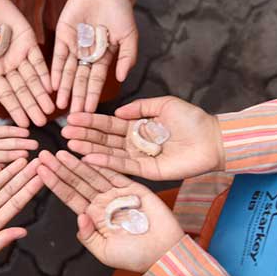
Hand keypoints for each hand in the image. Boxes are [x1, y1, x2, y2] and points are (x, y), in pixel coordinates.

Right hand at [0, 0, 54, 126]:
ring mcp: (19, 54)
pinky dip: (45, 73)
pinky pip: (39, 60)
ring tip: (50, 110)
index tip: (24, 124)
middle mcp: (7, 66)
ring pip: (33, 79)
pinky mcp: (29, 40)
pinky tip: (51, 87)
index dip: (15, 109)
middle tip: (42, 123)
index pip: (6, 95)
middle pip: (22, 91)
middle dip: (32, 107)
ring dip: (41, 94)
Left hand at [37, 150, 183, 271]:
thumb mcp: (104, 252)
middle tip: (44, 155)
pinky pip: (116, 174)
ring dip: (76, 164)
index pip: (69, 196)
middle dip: (60, 168)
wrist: (164, 253)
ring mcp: (117, 193)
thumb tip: (79, 217)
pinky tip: (87, 156)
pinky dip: (103, 164)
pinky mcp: (134, 188)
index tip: (39, 170)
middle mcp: (102, 202)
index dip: (54, 183)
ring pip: (93, 175)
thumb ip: (88, 237)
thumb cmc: (135, 256)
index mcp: (93, 216)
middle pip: (77, 182)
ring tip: (60, 152)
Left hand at [52, 0, 136, 112]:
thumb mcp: (129, 34)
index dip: (94, 96)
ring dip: (65, 89)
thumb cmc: (120, 10)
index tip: (90, 112)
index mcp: (104, 57)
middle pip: (81, 80)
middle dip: (78, 98)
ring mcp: (74, 47)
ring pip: (68, 72)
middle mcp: (88, 55)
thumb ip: (127, 56)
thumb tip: (121, 78)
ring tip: (61, 106)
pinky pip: (58, 57)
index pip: (97, 80)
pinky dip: (56, 71)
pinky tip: (53, 85)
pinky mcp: (62, 37)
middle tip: (73, 117)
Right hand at [61, 96, 224, 180]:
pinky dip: (106, 162)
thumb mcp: (164, 105)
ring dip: (89, 149)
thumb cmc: (192, 120)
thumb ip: (141, 106)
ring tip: (70, 144)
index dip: (91, 121)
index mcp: (138, 127)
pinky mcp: (148, 171)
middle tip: (63, 132)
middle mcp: (135, 143)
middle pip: (104, 139)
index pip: (109, 124)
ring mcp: (140, 158)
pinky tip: (89, 158)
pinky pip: (124, 166)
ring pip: (109, 153)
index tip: (72, 117)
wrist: (213, 139)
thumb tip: (119, 110)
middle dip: (84, 135)